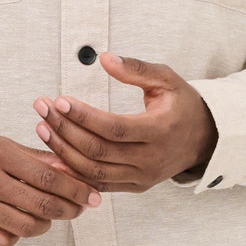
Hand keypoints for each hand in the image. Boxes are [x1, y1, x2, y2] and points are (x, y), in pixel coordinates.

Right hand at [0, 126, 101, 245]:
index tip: (93, 195)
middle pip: (42, 204)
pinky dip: (17, 236)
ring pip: (27, 226)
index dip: (76, 188)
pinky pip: (3, 242)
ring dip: (46, 223)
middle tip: (81, 208)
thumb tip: (68, 167)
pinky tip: (18, 225)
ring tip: (49, 215)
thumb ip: (30, 156)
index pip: (47, 175)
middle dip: (70, 208)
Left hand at [31, 53, 217, 192]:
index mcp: (159, 132)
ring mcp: (141, 178)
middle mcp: (149, 160)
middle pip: (98, 151)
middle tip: (42, 109)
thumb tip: (104, 58)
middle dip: (65, 130)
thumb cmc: (183, 106)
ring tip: (42, 128)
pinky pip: (97, 185)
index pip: (113, 128)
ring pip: (93, 172)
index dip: (84, 117)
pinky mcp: (133, 187)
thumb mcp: (167, 79)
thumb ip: (136, 69)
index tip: (60, 101)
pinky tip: (54, 155)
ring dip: (63, 152)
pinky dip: (73, 172)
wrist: (203, 140)